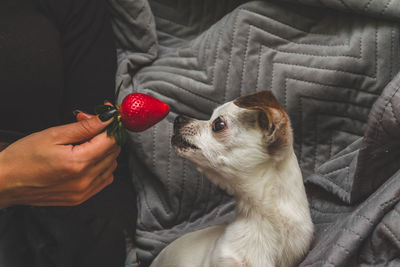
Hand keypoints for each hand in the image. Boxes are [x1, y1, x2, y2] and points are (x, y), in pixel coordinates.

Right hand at [0, 114, 119, 208]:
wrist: (4, 182)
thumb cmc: (23, 158)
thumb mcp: (53, 134)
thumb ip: (85, 127)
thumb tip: (107, 117)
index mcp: (79, 162)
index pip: (111, 140)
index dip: (110, 124)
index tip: (106, 115)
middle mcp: (85, 180)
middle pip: (114, 152)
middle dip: (105, 135)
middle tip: (88, 125)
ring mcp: (84, 191)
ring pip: (111, 165)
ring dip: (105, 151)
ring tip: (84, 143)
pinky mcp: (80, 198)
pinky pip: (104, 179)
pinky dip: (102, 167)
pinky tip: (87, 159)